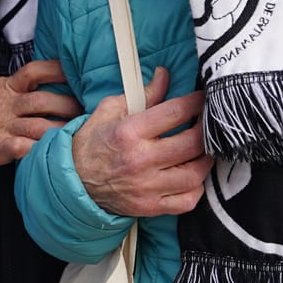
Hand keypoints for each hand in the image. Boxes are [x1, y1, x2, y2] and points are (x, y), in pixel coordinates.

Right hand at [0, 59, 81, 169]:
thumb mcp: (8, 90)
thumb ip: (31, 86)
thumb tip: (67, 80)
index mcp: (11, 87)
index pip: (34, 72)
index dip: (56, 71)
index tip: (77, 75)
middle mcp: (9, 104)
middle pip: (41, 101)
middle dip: (66, 106)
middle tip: (85, 112)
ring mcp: (5, 126)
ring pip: (36, 126)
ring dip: (59, 130)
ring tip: (77, 133)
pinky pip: (19, 147)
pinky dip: (35, 148)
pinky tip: (50, 150)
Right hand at [73, 67, 211, 216]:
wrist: (72, 181)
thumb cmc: (93, 142)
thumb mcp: (111, 109)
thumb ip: (143, 94)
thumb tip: (165, 75)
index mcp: (130, 132)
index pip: (175, 113)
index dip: (196, 103)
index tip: (205, 98)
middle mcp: (140, 160)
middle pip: (191, 143)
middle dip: (207, 130)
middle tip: (210, 122)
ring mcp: (146, 187)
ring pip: (194, 174)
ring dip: (206, 159)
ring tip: (205, 148)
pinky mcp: (150, 207)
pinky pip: (186, 201)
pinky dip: (197, 188)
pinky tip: (193, 175)